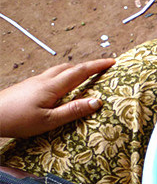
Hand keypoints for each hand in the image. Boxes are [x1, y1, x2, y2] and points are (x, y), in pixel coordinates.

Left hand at [0, 58, 115, 137]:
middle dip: (88, 66)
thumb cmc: (17, 120)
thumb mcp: (50, 120)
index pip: (80, 72)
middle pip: (70, 67)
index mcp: (52, 87)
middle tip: (103, 69)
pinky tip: (64, 88)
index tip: (112, 62)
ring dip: (76, 71)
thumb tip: (97, 102)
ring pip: (60, 71)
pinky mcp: (28, 87)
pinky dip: (64, 77)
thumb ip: (73, 110)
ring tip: (87, 78)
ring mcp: (35, 82)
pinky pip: (52, 77)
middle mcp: (44, 80)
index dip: (98, 66)